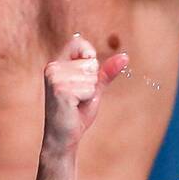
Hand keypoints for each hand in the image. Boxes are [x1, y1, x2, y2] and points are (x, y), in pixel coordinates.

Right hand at [43, 35, 128, 151]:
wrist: (64, 137)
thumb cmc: (77, 113)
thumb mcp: (94, 89)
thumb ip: (106, 72)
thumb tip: (125, 57)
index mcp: (58, 63)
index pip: (78, 42)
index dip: (90, 56)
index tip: (88, 75)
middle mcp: (53, 67)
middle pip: (90, 63)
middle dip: (92, 83)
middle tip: (79, 98)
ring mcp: (55, 77)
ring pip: (91, 77)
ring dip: (89, 93)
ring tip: (77, 103)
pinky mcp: (60, 90)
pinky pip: (88, 88)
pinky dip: (87, 99)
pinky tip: (75, 107)